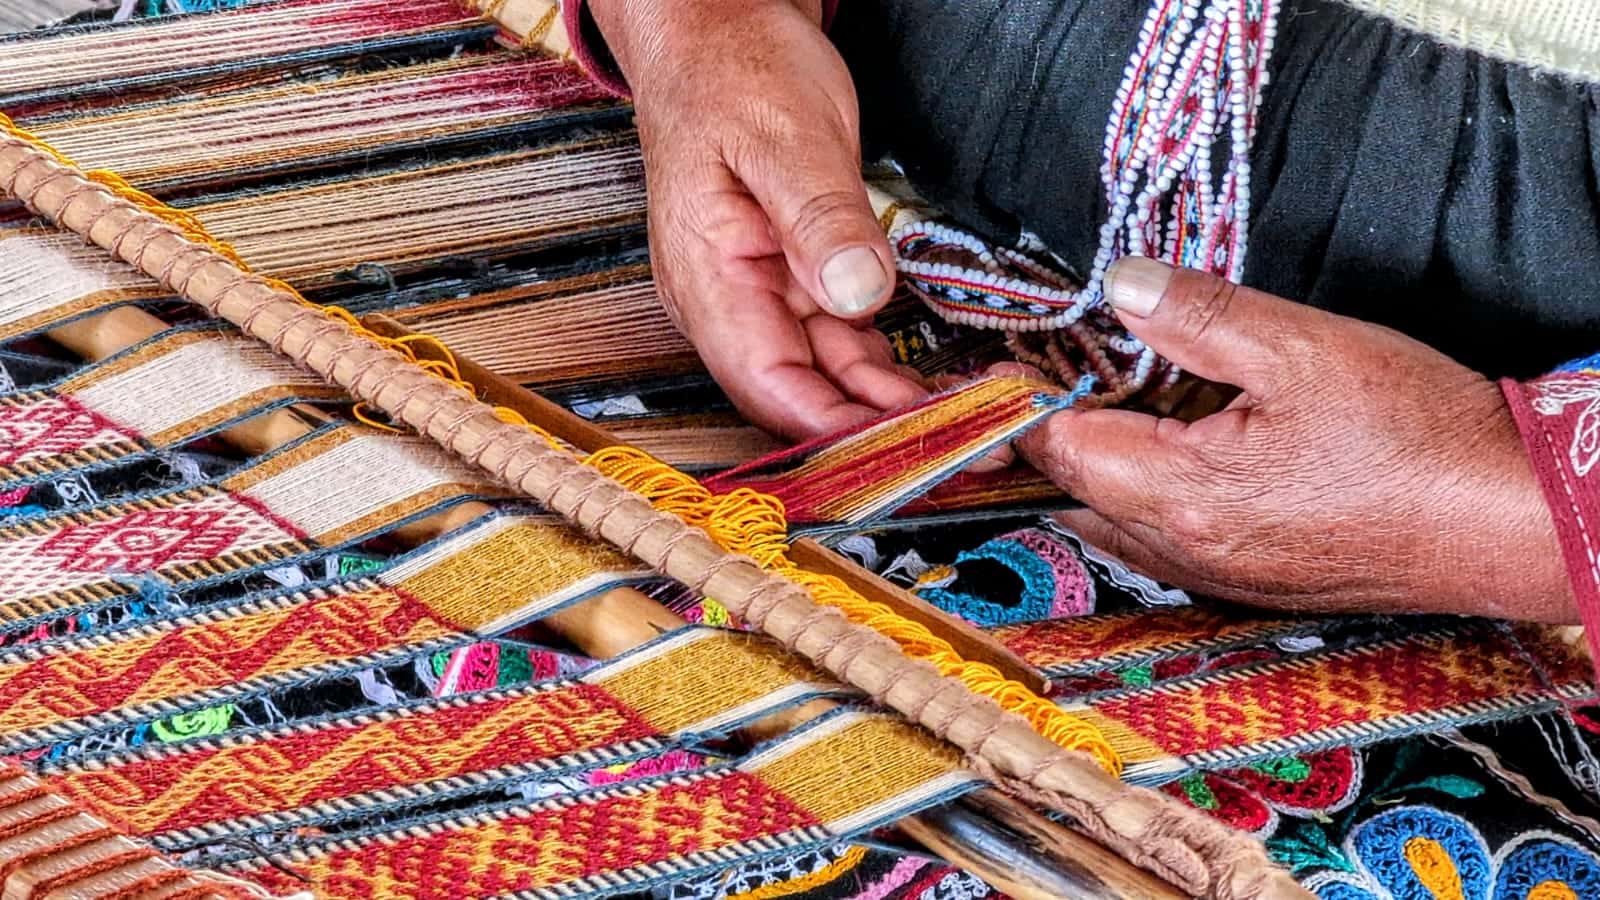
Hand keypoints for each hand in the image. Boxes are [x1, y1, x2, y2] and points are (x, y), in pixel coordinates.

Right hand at [588, 0, 926, 439]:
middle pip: (801, 398)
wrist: (719, 30)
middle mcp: (730, 303)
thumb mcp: (786, 135)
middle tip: (967, 451)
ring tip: (967, 429)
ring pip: (828, 378)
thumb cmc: (736, 70)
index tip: (913, 450)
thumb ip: (819, 216)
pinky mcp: (796, 280)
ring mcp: (763, 295)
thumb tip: (858, 295)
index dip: (837, 432)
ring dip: (890, 410)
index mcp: (708, 278)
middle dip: (878, 435)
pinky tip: (933, 388)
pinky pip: (841, 345)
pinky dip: (885, 372)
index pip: (768, 385)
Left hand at [1017, 258, 1575, 622]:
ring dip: (1103, 462)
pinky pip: (1165, 538)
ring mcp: (1218, 576)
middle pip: (1079, 488)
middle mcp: (1184, 551)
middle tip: (1052, 368)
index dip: (1022, 401)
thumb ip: (1196, 316)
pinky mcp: (1251, 582)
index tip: (997, 366)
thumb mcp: (1301, 348)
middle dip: (1056, 430)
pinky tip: (1180, 448)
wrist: (1509, 520)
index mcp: (1181, 495)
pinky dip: (1148, 491)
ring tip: (1114, 399)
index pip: (1061, 447)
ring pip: (1119, 517)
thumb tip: (1117, 284)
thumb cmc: (1418, 437)